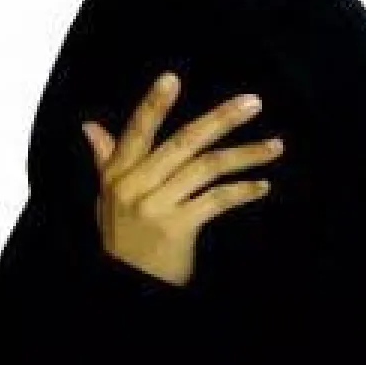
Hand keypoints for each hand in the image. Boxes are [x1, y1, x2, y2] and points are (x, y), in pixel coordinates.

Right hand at [81, 70, 284, 286]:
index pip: (136, 131)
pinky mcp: (178, 228)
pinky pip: (217, 201)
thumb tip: (90, 126)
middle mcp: (135, 186)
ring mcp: (157, 207)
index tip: (173, 78)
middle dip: (221, 119)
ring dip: (245, 155)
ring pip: (207, 168)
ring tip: (275, 146)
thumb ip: (105, 161)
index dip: (153, 104)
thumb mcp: (107, 199)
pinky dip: (242, 191)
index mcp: (117, 174)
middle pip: (184, 142)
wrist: (126, 286)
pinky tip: (261, 186)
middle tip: (253, 102)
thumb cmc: (122, 241)